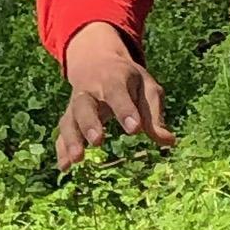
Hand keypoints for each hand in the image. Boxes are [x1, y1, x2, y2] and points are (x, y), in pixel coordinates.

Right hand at [56, 23, 170, 171]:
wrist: (96, 62)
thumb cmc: (127, 79)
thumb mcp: (146, 87)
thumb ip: (154, 112)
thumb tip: (168, 141)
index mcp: (112, 79)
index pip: (116, 92)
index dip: (125, 110)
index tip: (134, 129)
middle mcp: (89, 91)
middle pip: (84, 105)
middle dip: (89, 123)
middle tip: (98, 141)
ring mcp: (75, 104)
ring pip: (69, 120)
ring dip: (71, 139)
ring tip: (78, 159)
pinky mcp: (69, 117)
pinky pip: (62, 133)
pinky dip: (61, 149)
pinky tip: (65, 168)